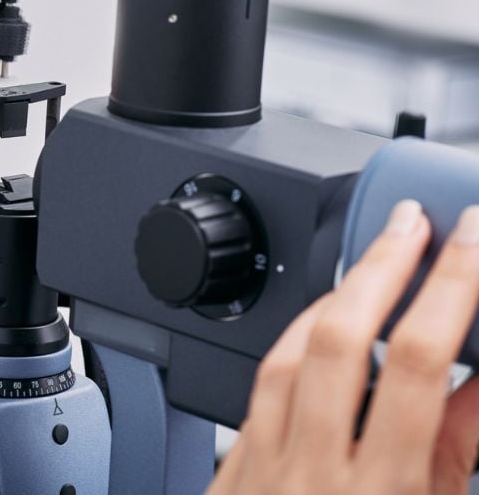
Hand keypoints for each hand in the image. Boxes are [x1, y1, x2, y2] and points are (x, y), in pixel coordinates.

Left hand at [209, 200, 478, 494]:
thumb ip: (459, 443)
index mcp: (385, 489)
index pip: (417, 362)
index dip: (452, 285)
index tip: (473, 238)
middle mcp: (314, 470)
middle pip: (337, 337)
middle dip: (379, 266)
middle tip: (412, 221)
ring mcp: (264, 466)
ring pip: (285, 354)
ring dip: (329, 298)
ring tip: (370, 264)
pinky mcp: (234, 467)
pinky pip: (256, 388)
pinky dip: (289, 345)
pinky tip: (314, 325)